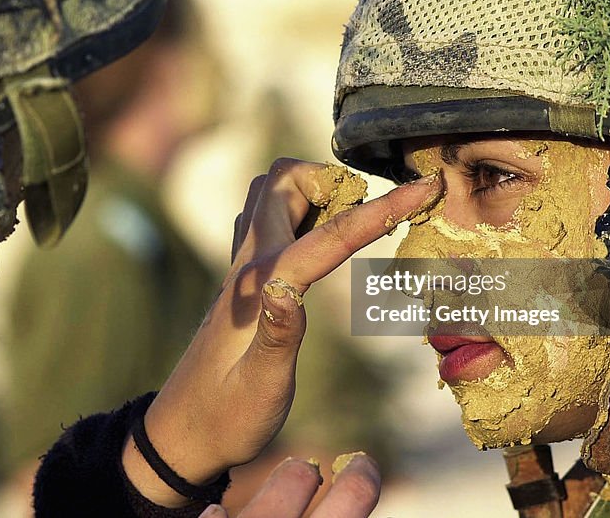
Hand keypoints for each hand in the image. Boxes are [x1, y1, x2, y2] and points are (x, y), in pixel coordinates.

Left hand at [121, 158, 436, 505]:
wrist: (183, 428)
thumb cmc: (227, 417)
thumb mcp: (261, 389)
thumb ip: (278, 337)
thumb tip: (288, 287)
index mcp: (262, 285)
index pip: (331, 234)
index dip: (384, 208)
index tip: (426, 186)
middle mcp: (248, 262)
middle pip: (286, 180)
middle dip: (334, 181)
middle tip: (370, 216)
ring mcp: (242, 265)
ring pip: (275, 191)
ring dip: (315, 191)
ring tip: (350, 229)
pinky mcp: (245, 276)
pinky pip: (270, 216)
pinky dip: (302, 210)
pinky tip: (321, 244)